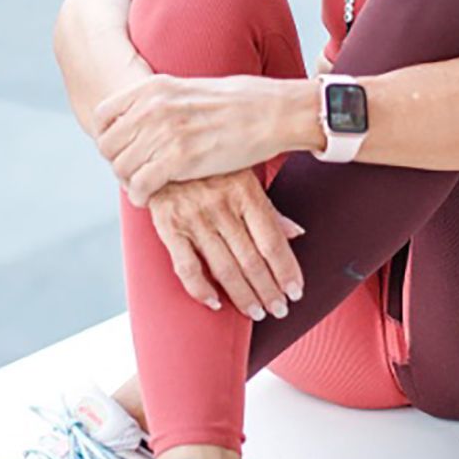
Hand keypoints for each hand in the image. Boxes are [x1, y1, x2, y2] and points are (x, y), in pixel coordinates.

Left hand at [93, 73, 285, 206]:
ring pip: (121, 169)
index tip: (121, 150)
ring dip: (129, 183)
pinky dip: (141, 196)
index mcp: (152, 87)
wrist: (271, 112)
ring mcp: (164, 132)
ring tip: (144, 187)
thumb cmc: (238, 103)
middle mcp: (152, 107)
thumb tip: (139, 120)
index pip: (103, 116)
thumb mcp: (188, 89)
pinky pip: (140, 185)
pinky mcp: (179, 159)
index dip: (107, 138)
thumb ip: (160, 102)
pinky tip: (151, 198)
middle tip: (134, 174)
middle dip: (118, 164)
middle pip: (108, 146)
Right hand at [148, 170, 305, 319]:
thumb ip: (268, 207)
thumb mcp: (244, 173)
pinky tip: (216, 303)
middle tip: (280, 310)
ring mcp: (194, 217)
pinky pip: (187, 267)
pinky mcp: (168, 226)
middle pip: (252, 260)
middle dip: (269, 291)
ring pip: (224, 268)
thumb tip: (296, 234)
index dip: (287, 271)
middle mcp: (221, 205)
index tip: (296, 292)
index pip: (272, 241)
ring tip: (257, 313)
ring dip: (243, 296)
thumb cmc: (211, 163)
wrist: (161, 145)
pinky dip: (201, 290)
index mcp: (245, 191)